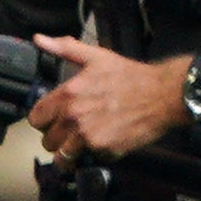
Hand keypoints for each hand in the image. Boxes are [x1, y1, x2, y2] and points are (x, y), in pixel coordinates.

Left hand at [29, 36, 186, 160]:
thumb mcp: (96, 56)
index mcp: (67, 94)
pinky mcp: (105, 150)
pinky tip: (104, 143)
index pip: (36, 118)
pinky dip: (95, 156)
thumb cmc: (131, 76)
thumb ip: (64, 49)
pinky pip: (89, 160)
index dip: (44, 120)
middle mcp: (74, 117)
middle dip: (57, 138)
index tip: (53, 120)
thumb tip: (38, 39)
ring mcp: (89, 136)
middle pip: (48, 141)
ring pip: (64, 157)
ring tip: (83, 144)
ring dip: (71, 153)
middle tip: (70, 132)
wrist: (164, 95)